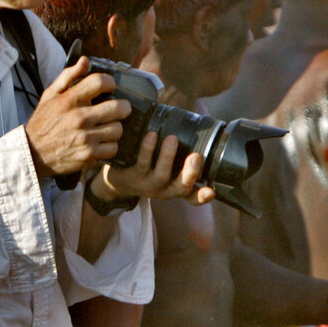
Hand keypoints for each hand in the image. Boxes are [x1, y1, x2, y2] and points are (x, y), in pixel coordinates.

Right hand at [25, 57, 131, 177]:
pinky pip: (113, 148)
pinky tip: (101, 142)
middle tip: (117, 109)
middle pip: (118, 107)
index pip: (100, 82)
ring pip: (118, 129)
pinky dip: (110, 146)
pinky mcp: (88, 155)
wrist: (32, 153)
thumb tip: (85, 61)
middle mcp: (79, 118)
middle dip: (122, 107)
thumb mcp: (49, 95)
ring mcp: (85, 138)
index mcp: (70, 100)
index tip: (110, 87)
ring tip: (107, 127)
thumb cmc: (43, 122)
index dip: (110, 82)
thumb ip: (68, 76)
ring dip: (115, 128)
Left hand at [98, 131, 215, 203]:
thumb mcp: (166, 172)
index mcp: (175, 188)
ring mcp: (147, 184)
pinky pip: (141, 162)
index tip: (211, 191)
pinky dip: (147, 148)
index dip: (203, 196)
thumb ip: (181, 160)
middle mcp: (163, 190)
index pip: (193, 196)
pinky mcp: (131, 175)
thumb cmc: (148, 172)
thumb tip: (197, 130)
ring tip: (172, 138)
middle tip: (197, 156)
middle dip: (190, 173)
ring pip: (161, 174)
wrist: (116, 181)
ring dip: (168, 156)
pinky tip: (152, 135)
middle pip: (181, 186)